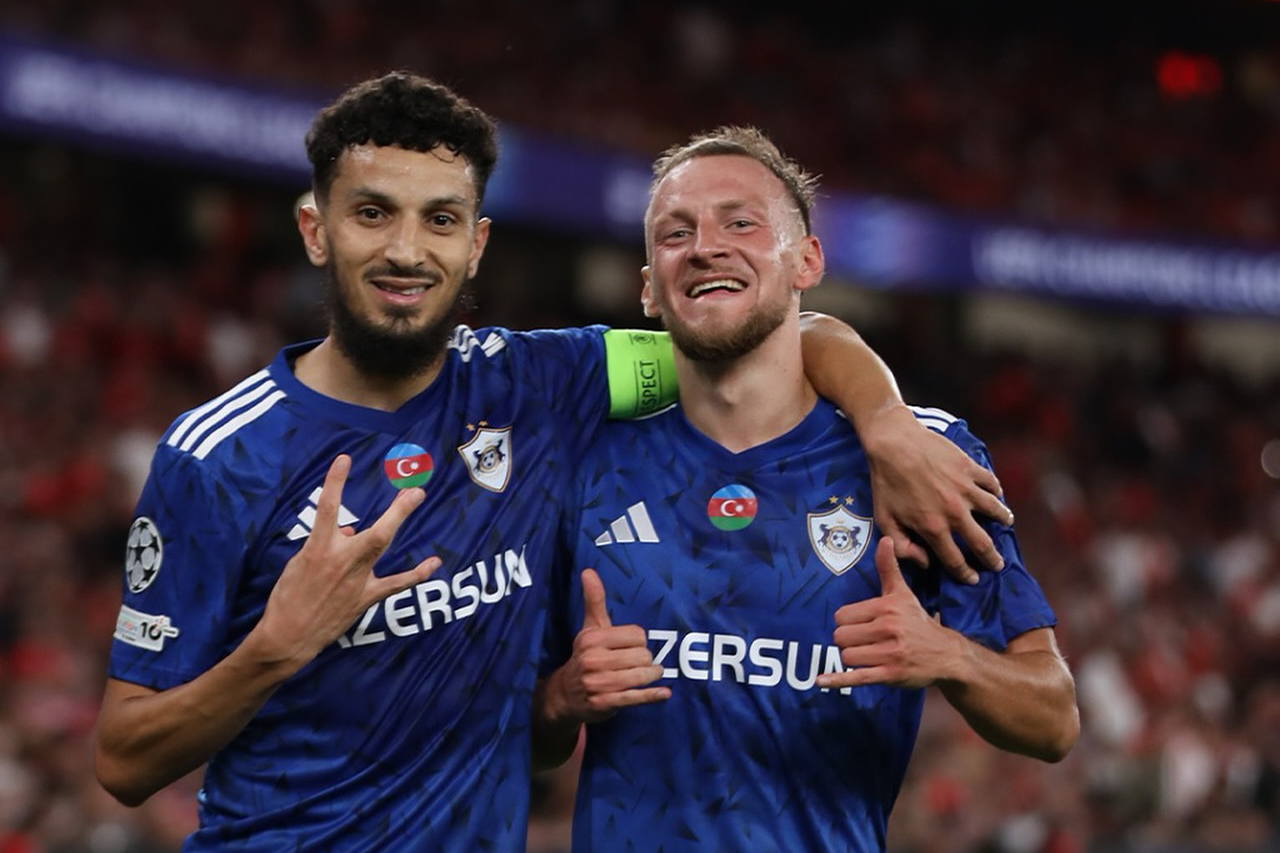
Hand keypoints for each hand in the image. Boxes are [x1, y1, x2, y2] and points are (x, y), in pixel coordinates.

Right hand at [255, 454, 439, 667]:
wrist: (288, 636)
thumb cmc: (288, 597)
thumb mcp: (299, 564)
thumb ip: (326, 544)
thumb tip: (350, 531)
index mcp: (318, 549)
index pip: (327, 509)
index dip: (335, 482)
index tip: (344, 459)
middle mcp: (341, 560)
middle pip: (374, 531)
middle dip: (396, 509)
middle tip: (414, 488)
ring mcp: (357, 579)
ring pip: (383, 547)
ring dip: (400, 521)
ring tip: (416, 497)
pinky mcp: (365, 598)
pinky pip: (396, 584)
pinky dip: (416, 574)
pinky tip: (434, 563)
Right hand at [545, 569, 669, 723]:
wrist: (565, 695)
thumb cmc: (585, 656)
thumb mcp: (589, 628)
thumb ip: (594, 600)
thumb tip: (588, 571)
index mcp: (592, 639)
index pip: (637, 635)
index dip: (639, 641)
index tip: (632, 645)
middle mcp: (594, 660)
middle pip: (642, 656)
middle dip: (647, 660)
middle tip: (641, 662)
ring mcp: (599, 684)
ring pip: (641, 676)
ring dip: (651, 676)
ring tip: (651, 674)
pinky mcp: (605, 703)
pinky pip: (636, 697)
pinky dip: (652, 695)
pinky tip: (663, 693)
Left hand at [817, 538, 962, 690]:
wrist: (946, 654)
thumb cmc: (917, 622)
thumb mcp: (902, 594)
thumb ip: (888, 568)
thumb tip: (884, 539)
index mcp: (886, 608)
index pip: (842, 616)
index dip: (847, 622)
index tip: (860, 624)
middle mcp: (887, 630)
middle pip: (840, 636)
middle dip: (848, 640)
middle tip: (864, 641)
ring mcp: (889, 655)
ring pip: (846, 656)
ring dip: (851, 658)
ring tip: (867, 655)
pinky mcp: (890, 675)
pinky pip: (856, 677)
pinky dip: (837, 680)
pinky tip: (821, 680)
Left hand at [861, 404, 1012, 582]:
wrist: (894, 443)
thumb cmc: (886, 482)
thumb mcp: (885, 520)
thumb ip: (903, 546)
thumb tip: (924, 563)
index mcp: (933, 528)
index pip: (955, 560)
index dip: (965, 573)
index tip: (973, 579)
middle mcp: (954, 512)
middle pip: (982, 542)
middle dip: (992, 558)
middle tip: (998, 565)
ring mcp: (965, 489)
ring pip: (994, 510)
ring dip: (1003, 519)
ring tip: (1007, 524)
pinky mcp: (970, 468)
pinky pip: (991, 483)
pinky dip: (997, 491)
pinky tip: (997, 494)